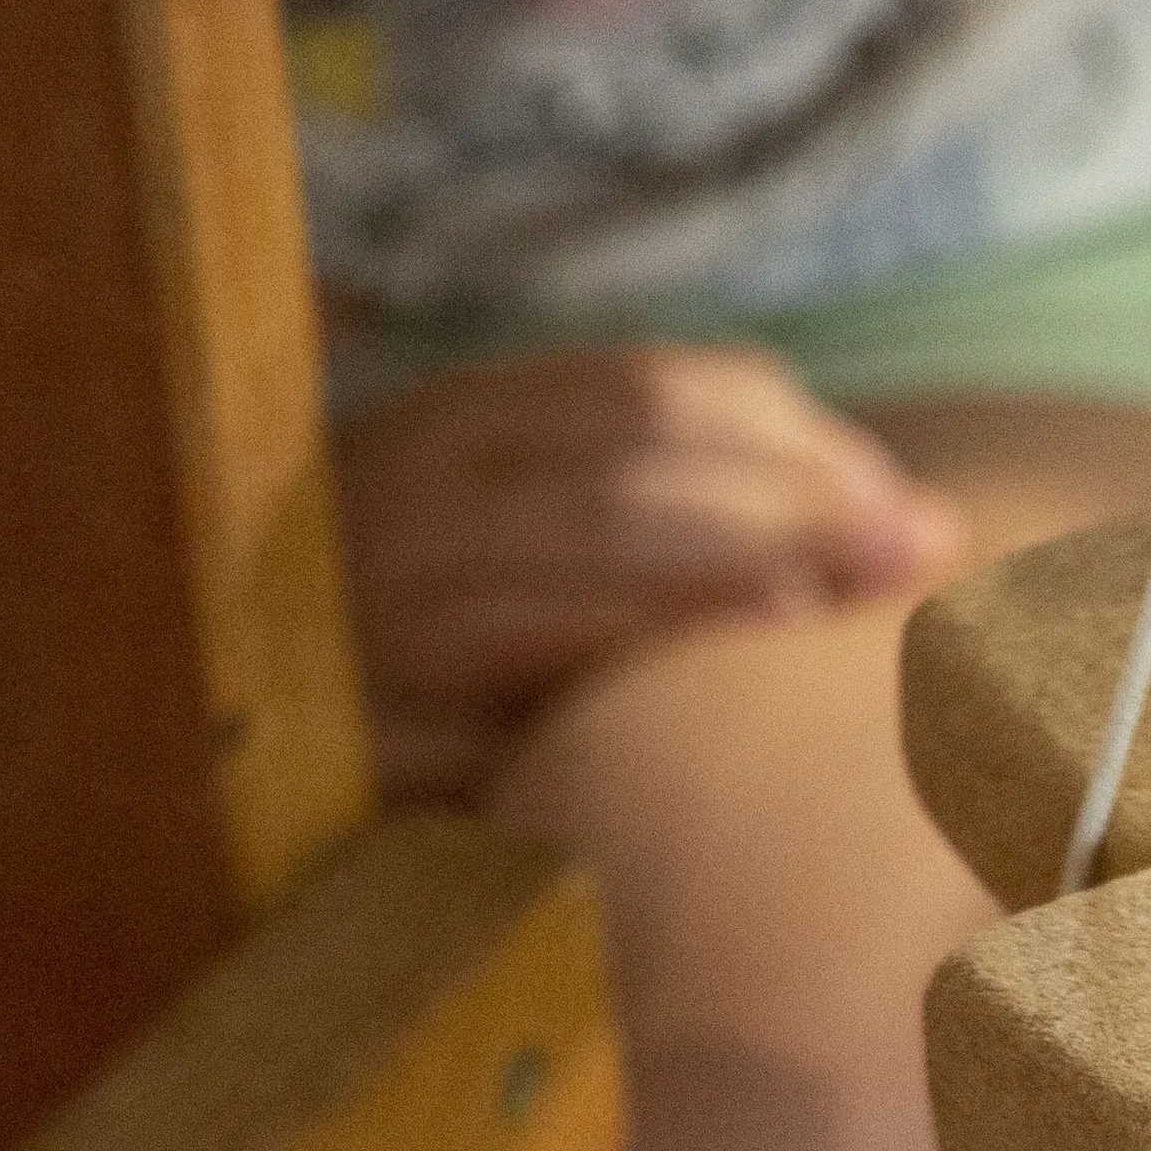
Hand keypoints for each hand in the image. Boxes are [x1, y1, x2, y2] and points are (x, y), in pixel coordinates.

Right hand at [336, 343, 965, 803]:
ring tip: (834, 618)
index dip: (796, 442)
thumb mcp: (529, 537)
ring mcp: (376, 614)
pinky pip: (516, 709)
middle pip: (636, 475)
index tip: (897, 503)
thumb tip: (922, 523)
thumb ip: (687, 504)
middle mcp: (404, 496)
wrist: (228, 755)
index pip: (648, 395)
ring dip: (732, 586)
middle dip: (798, 512)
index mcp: (452, 429)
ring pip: (584, 568)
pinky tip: (712, 721)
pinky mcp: (367, 738)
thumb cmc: (443, 649)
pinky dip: (627, 695)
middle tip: (919, 559)